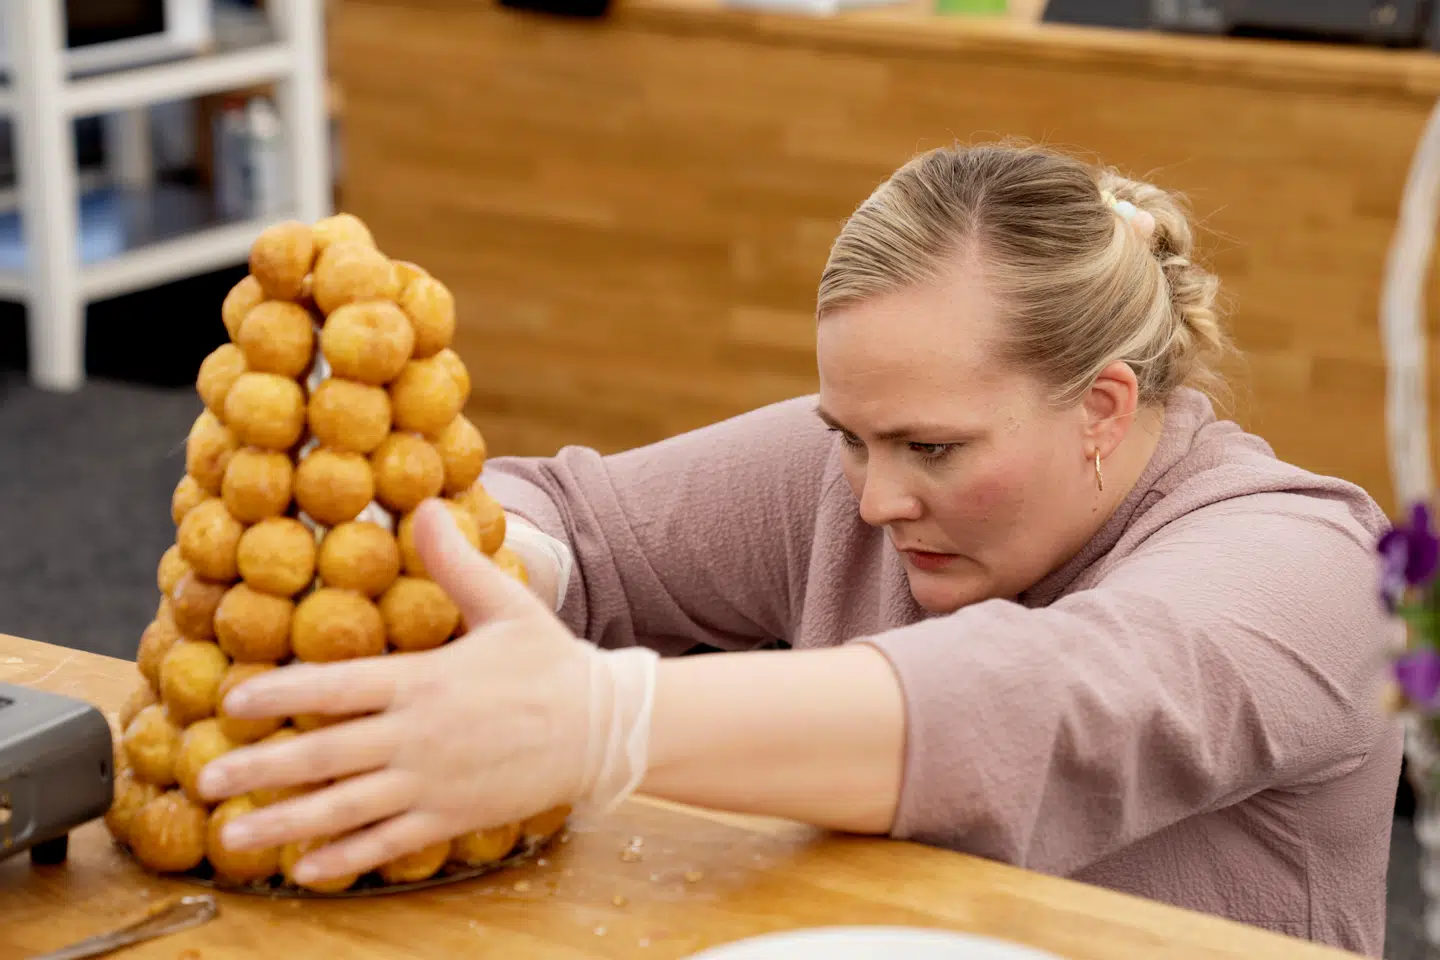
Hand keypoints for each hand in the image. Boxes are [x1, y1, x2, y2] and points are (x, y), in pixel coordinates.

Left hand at [196, 499, 656, 884]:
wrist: (603, 725)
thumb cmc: (550, 663)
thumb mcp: (505, 605)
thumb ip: (455, 562)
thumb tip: (425, 505)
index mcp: (424, 680)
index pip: (336, 685)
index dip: (278, 694)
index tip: (230, 704)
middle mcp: (418, 735)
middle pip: (323, 753)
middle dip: (258, 767)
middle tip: (204, 777)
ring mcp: (433, 782)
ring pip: (344, 807)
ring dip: (283, 821)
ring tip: (232, 834)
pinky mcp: (452, 816)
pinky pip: (388, 842)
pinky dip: (344, 858)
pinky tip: (305, 868)